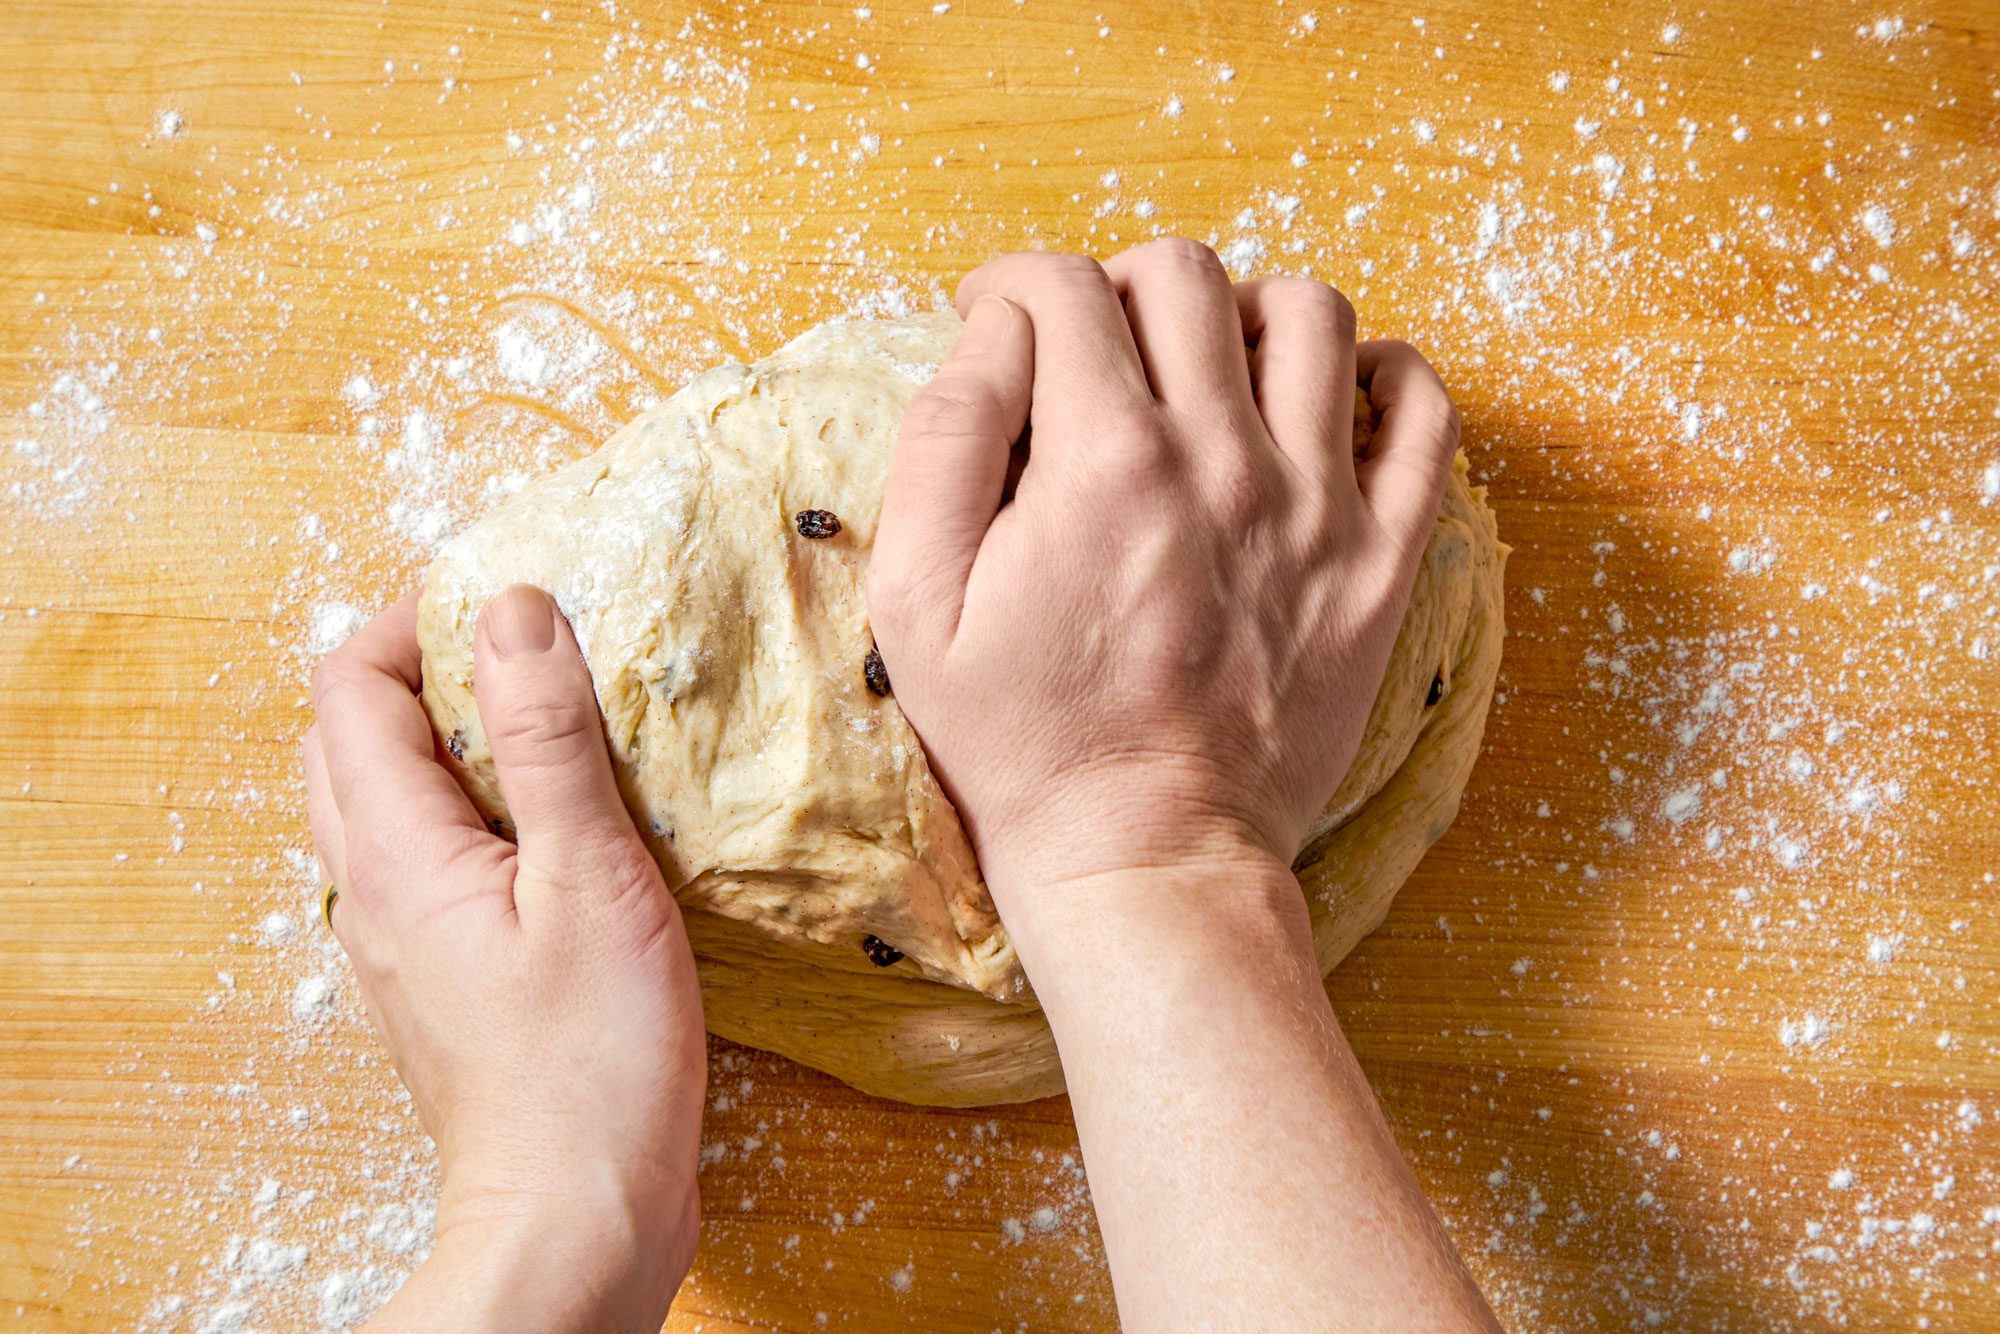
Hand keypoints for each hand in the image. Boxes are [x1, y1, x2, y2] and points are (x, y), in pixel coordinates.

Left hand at [304, 587, 705, 1330]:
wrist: (575, 1212)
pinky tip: (554, 833)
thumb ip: (548, 738)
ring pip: (382, 804)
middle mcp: (373, 890)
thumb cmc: (591, 1057)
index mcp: (396, 851)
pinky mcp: (438, 980)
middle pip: (347, 740)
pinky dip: (467, 814)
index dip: (413, 621)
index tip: (505, 603)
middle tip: (520, 657)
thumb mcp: (589, 875)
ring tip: (545, 732)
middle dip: (415, 673)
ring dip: (441, 746)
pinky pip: (423, 863)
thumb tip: (513, 609)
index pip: (349, 687)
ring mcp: (398, 942)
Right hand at [868, 239, 1458, 905]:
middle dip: (1117, 284)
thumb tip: (995, 330)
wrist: (1147, 853)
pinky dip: (1386, 374)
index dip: (1012, 283)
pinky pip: (1423, 415)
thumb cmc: (1022, 738)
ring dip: (1244, 310)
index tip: (996, 317)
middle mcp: (1223, 462)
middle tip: (1092, 345)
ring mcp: (1319, 508)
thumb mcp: (918, 602)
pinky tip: (1333, 392)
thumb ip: (944, 439)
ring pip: (1310, 313)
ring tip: (1207, 364)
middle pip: (1183, 275)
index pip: (1064, 289)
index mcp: (1104, 463)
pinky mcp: (1380, 561)